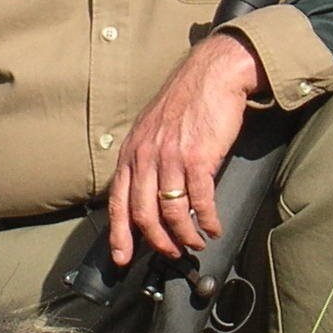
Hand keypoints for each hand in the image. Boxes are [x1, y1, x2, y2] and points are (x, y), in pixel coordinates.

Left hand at [107, 32, 267, 266]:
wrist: (213, 74)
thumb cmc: (185, 101)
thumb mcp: (152, 129)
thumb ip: (145, 160)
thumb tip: (148, 196)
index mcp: (131, 153)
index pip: (118, 202)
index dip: (119, 235)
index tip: (122, 258)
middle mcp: (146, 157)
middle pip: (143, 214)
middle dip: (157, 241)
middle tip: (171, 253)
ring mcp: (171, 157)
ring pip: (172, 211)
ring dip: (185, 235)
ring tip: (195, 242)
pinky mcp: (198, 157)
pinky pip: (201, 200)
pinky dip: (208, 220)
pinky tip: (214, 227)